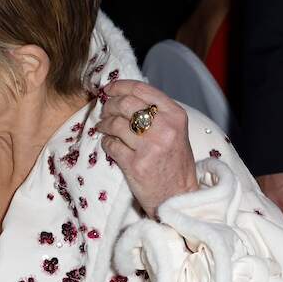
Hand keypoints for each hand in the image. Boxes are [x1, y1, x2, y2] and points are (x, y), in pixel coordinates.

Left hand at [97, 80, 198, 219]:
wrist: (179, 196)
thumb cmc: (175, 163)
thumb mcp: (176, 131)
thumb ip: (156, 114)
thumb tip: (124, 97)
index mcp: (175, 115)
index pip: (142, 90)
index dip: (120, 86)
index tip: (109, 88)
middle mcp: (164, 128)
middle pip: (125, 104)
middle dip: (109, 105)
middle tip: (104, 110)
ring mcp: (150, 146)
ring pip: (115, 123)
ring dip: (104, 124)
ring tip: (103, 127)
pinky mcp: (135, 164)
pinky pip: (110, 145)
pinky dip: (106, 142)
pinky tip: (109, 144)